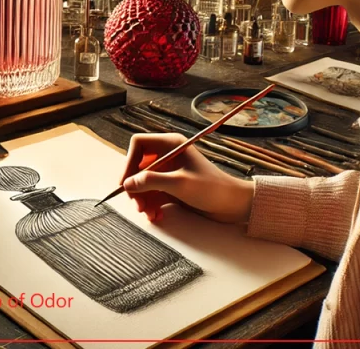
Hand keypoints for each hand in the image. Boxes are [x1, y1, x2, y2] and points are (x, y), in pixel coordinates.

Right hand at [120, 133, 253, 223]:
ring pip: (144, 183)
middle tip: (137, 204)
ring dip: (143, 199)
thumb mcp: (179, 184)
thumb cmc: (211, 189)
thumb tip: (127, 183)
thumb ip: (151, 181)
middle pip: (138, 167)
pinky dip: (152, 205)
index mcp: (171, 145)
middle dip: (136, 187)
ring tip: (149, 214)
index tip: (126, 182)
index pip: (138, 145)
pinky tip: (157, 215)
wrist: (233, 205)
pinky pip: (153, 194)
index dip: (129, 162)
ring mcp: (170, 172)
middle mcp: (168, 156)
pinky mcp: (173, 187)